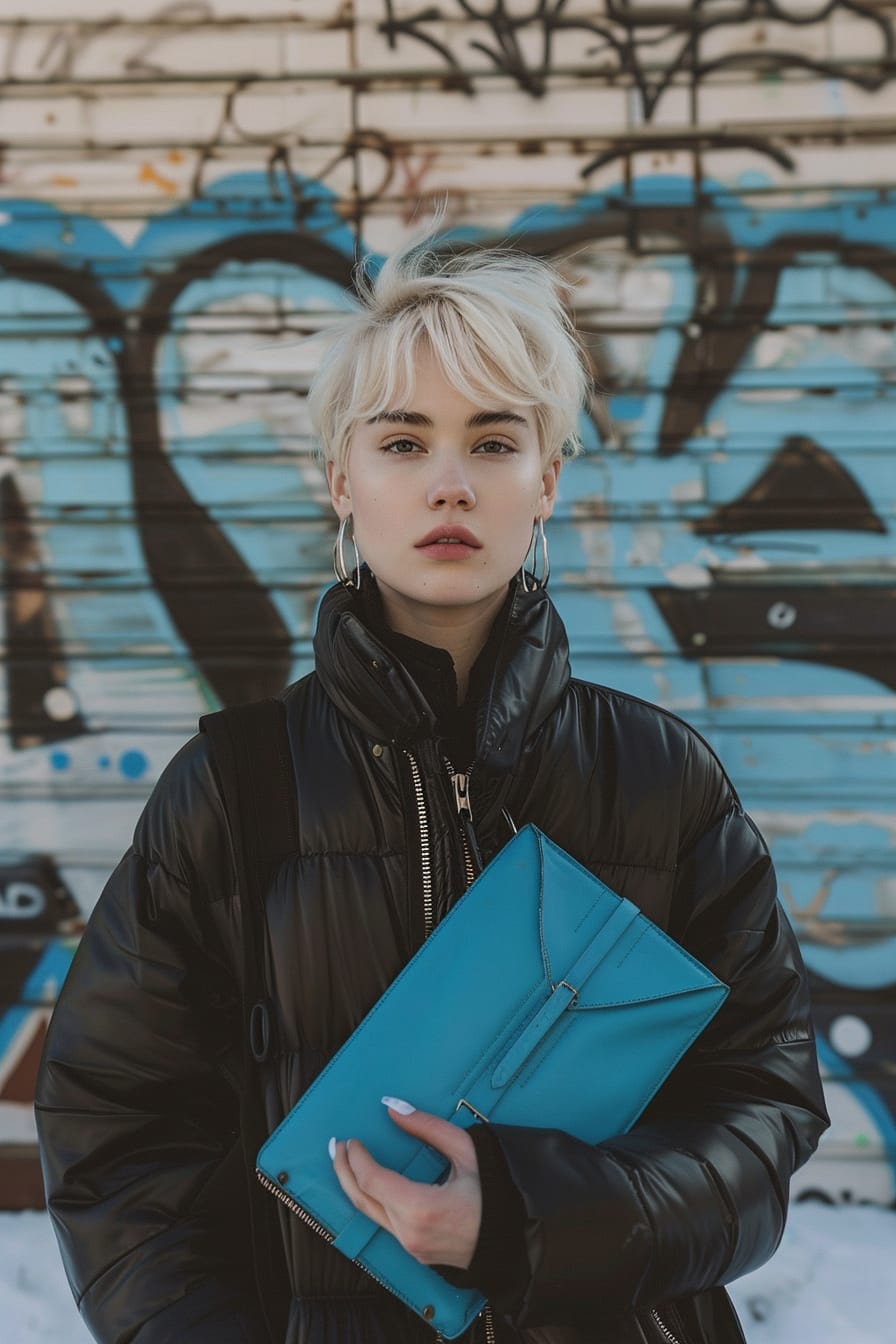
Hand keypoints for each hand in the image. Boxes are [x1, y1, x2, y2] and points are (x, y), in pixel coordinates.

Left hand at [331, 1098, 481, 1268]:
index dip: (356, 1158)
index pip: (371, 1180)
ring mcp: (411, 1247)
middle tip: (335, 1147)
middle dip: (343, 1171)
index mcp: (420, 1208)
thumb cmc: (495, 1192)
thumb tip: (393, 1108)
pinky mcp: (416, 1253)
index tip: (351, 1139)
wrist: (515, 1239)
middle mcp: (409, 1233)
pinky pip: (384, 1224)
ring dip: (354, 1186)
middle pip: (361, 1200)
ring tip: (345, 1163)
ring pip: (370, 1215)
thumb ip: (427, 1127)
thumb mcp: (465, 1150)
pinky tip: (368, 1186)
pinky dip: (370, 1202)